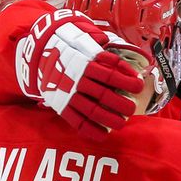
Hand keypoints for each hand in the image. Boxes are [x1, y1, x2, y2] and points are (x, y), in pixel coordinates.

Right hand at [16, 8, 145, 140]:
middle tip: (131, 109)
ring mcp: (68, 94)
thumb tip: (133, 71)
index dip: (126, 82)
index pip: (110, 75)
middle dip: (121, 104)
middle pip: (103, 95)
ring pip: (91, 110)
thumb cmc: (75, 50)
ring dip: (109, 119)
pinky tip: (103, 135)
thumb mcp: (90, 45)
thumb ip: (109, 58)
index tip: (139, 87)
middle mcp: (77, 79)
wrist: (41, 52)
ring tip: (121, 123)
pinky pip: (76, 121)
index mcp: (86, 63)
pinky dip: (90, 130)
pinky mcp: (61, 105)